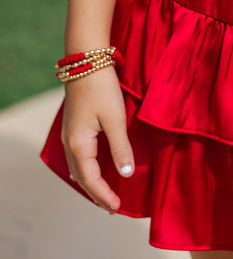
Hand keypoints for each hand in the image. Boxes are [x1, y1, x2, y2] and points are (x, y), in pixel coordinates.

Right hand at [61, 66, 134, 212]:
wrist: (86, 61)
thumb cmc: (102, 88)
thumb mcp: (115, 118)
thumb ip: (121, 147)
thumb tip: (126, 174)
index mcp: (79, 145)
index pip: (91, 180)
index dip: (104, 195)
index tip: (117, 207)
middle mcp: (70, 143)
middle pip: (81, 177)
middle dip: (96, 193)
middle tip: (111, 207)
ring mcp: (69, 134)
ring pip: (78, 167)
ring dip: (90, 182)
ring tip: (103, 193)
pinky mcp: (74, 126)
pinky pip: (78, 156)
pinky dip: (87, 168)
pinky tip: (95, 168)